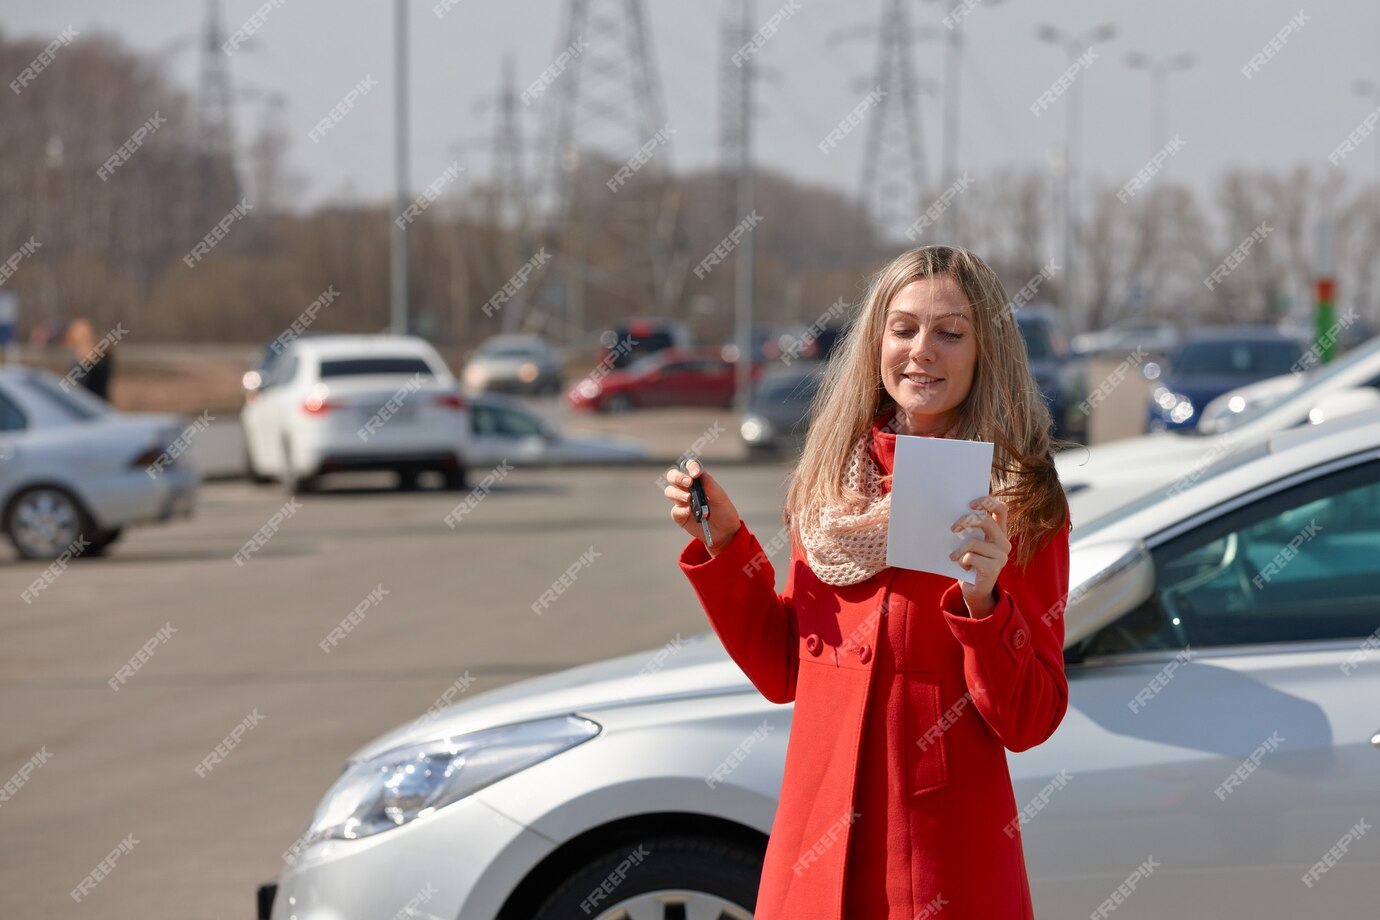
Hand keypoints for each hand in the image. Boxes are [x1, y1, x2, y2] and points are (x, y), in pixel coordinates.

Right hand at [662, 459, 741, 555]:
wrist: (724, 532)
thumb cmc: (724, 511)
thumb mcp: (720, 497)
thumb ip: (710, 484)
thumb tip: (699, 472)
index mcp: (699, 480)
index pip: (689, 467)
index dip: (690, 466)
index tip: (696, 473)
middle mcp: (688, 488)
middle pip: (673, 476)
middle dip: (677, 477)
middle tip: (688, 483)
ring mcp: (682, 501)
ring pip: (670, 491)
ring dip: (677, 493)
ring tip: (689, 498)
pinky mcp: (680, 515)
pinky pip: (675, 510)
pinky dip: (681, 510)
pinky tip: (690, 512)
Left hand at [949, 495, 1010, 616]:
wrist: (974, 589)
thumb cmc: (970, 561)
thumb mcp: (971, 540)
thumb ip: (970, 527)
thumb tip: (955, 511)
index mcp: (1000, 531)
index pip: (1001, 508)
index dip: (987, 502)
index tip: (970, 504)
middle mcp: (1004, 542)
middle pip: (987, 522)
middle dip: (966, 521)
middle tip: (952, 528)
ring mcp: (1001, 556)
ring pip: (974, 542)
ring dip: (959, 549)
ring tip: (953, 556)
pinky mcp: (994, 569)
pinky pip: (971, 557)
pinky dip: (961, 561)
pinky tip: (962, 567)